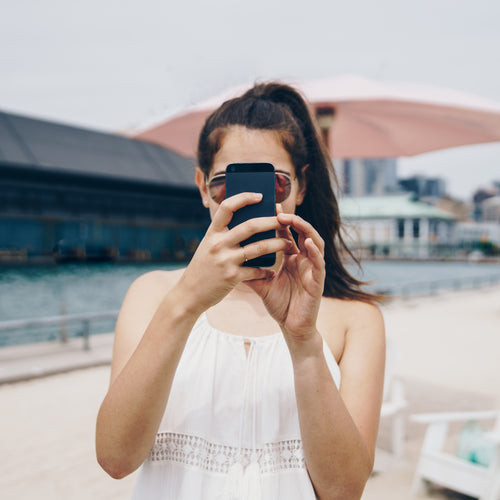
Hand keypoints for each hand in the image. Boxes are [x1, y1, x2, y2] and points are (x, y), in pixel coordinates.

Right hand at [177, 193, 291, 314]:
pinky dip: (266, 271)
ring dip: (277, 244)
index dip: (244, 198)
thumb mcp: (208, 247)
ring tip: (288, 244)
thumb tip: (249, 223)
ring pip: (259, 248)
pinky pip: (256, 270)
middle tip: (283, 221)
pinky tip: (272, 272)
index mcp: (212, 233)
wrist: (188, 294)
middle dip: (271, 222)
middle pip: (250, 226)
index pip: (227, 207)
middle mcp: (218, 244)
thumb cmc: (202, 268)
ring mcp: (225, 260)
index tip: (259, 196)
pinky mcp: (232, 277)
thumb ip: (223, 235)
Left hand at [246, 209, 325, 344]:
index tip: (269, 206)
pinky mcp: (318, 280)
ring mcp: (313, 269)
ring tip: (293, 219)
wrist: (291, 327)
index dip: (280, 220)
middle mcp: (304, 260)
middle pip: (302, 232)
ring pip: (314, 242)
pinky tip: (308, 242)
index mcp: (291, 258)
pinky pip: (319, 262)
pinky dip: (315, 251)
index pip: (287, 233)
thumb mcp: (262, 285)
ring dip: (305, 229)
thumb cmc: (280, 305)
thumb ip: (250, 271)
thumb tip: (230, 258)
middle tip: (278, 209)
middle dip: (292, 219)